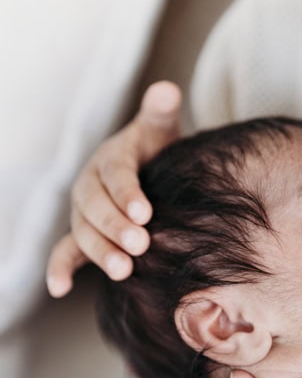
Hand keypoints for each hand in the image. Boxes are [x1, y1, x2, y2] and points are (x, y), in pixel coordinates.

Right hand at [46, 81, 181, 296]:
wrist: (146, 166)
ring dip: (100, 252)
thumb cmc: (156, 148)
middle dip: (115, 227)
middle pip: (96, 208)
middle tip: (140, 244)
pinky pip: (65, 251)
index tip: (145, 213)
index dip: (127, 193)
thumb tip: (166, 89)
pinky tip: (59, 288)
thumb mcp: (160, 128)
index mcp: (110, 158)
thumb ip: (161, 112)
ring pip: (84, 232)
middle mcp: (90, 185)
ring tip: (124, 271)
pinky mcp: (82, 233)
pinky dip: (59, 268)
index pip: (116, 175)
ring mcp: (83, 212)